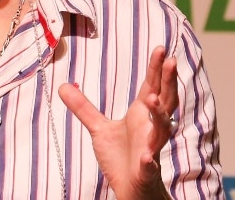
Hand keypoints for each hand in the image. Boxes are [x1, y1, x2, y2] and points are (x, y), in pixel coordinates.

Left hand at [58, 46, 177, 199]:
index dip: (157, 68)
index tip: (161, 48)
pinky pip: (149, 164)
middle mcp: (151, 128)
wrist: (130, 189)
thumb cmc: (121, 158)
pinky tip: (146, 156)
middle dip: (168, 81)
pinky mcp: (145, 170)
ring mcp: (151, 148)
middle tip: (171, 60)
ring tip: (150, 98)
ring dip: (158, 114)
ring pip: (161, 129)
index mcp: (142, 115)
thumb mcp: (98, 129)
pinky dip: (148, 159)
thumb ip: (83, 107)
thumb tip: (63, 86)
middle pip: (164, 100)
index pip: (152, 86)